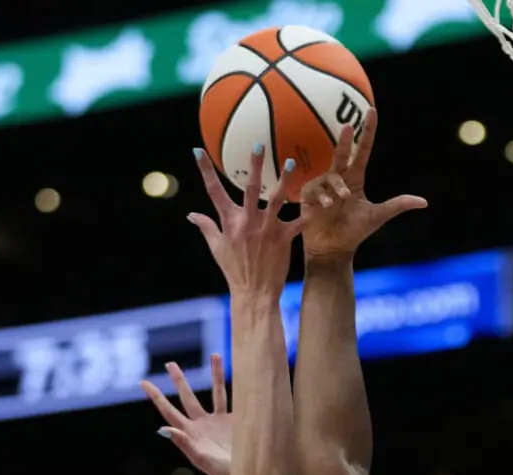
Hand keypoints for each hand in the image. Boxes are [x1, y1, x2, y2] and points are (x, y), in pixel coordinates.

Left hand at [142, 354, 231, 474]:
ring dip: (216, 374)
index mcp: (189, 432)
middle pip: (187, 397)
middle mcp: (202, 424)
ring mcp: (219, 421)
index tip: (143, 382)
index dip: (156, 396)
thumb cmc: (221, 472)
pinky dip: (237, 385)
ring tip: (215, 354)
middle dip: (179, 380)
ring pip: (217, 392)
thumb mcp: (200, 458)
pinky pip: (235, 398)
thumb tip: (161, 428)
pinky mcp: (237, 421)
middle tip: (170, 363)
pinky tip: (243, 371)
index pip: (168, 411)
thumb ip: (182, 442)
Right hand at [190, 145, 300, 299]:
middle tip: (259, 143)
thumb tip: (191, 214)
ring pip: (276, 199)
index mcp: (229, 222)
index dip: (204, 171)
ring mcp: (266, 230)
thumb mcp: (217, 248)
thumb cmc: (235, 271)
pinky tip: (321, 198)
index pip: (213, 192)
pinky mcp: (283, 239)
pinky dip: (309, 211)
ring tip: (291, 161)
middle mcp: (247, 222)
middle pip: (249, 188)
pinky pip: (298, 222)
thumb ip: (206, 227)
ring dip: (284, 179)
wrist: (254, 294)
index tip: (197, 151)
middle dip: (254, 165)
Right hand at [296, 112, 426, 262]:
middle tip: (348, 126)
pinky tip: (326, 206)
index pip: (364, 150)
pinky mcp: (309, 194)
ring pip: (332, 176)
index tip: (371, 111)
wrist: (333, 249)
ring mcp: (323, 185)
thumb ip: (398, 205)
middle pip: (343, 152)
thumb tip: (424, 202)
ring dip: (338, 187)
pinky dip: (324, 196)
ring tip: (342, 200)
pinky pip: (316, 187)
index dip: (368, 131)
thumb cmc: (354, 232)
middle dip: (346, 139)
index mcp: (356, 178)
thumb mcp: (378, 216)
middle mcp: (339, 177)